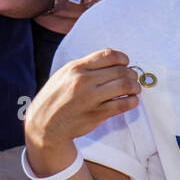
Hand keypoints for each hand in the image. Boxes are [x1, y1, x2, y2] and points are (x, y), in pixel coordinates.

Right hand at [23, 48, 141, 175]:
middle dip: (132, 74)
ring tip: (134, 90)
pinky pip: (124, 104)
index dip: (123, 59)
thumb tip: (111, 57)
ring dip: (135, 87)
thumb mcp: (64, 75)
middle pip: (121, 70)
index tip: (126, 64)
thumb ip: (86, 66)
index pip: (108, 55)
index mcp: (75, 68)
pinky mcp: (97, 113)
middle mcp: (83, 80)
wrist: (44, 124)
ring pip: (125, 85)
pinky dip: (133, 101)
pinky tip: (131, 101)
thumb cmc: (56, 98)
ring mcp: (90, 97)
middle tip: (133, 79)